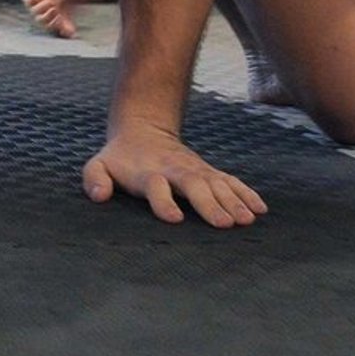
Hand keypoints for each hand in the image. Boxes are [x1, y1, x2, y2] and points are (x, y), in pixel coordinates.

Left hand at [82, 122, 265, 227]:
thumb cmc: (120, 158)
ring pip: (217, 183)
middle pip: (194, 185)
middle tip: (225, 224)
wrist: (143, 130)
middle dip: (209, 204)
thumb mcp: (99, 164)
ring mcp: (195, 169)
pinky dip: (246, 193)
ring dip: (233, 201)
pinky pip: (231, 182)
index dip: (163, 201)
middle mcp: (175, 170)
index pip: (156, 186)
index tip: (174, 218)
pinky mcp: (208, 172)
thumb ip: (94, 178)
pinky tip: (260, 209)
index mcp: (148, 172)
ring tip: (247, 220)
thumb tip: (99, 195)